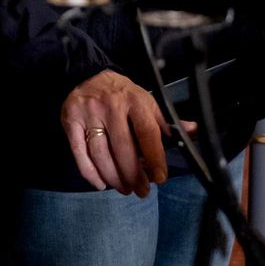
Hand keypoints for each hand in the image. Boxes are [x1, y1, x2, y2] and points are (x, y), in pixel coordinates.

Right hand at [61, 70, 170, 196]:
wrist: (88, 74)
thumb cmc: (122, 94)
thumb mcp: (147, 102)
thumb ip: (166, 122)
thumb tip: (194, 131)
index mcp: (135, 100)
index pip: (147, 133)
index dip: (154, 158)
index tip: (160, 177)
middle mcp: (111, 106)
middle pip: (123, 148)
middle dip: (134, 175)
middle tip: (141, 191)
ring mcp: (88, 114)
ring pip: (101, 154)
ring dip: (114, 177)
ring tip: (125, 188)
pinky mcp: (70, 121)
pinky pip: (80, 153)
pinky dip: (91, 173)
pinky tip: (102, 183)